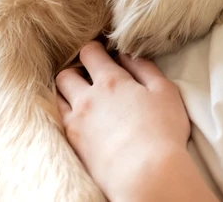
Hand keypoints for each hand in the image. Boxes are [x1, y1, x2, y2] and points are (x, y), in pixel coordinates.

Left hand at [56, 41, 192, 201]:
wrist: (145, 174)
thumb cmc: (162, 132)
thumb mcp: (165, 91)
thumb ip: (145, 68)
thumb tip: (128, 55)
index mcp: (111, 81)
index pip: (90, 53)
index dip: (95, 50)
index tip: (102, 53)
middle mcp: (87, 98)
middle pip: (66, 75)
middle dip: (76, 71)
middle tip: (90, 77)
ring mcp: (76, 122)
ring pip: (57, 97)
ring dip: (66, 92)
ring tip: (81, 98)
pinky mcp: (72, 144)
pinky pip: (57, 120)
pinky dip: (64, 114)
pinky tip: (79, 119)